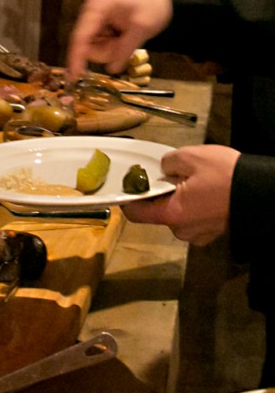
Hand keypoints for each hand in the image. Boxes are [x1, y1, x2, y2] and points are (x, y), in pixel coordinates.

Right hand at [65, 0, 172, 77]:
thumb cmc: (152, 5)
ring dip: (113, 50)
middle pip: (88, 46)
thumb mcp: (142, 27)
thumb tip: (112, 69)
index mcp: (95, 8)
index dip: (75, 58)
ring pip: (96, 49)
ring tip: (130, 38)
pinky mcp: (101, 29)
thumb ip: (125, 48)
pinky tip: (126, 38)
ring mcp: (95, 22)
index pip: (80, 37)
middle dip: (107, 51)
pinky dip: (115, 48)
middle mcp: (90, 15)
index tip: (73, 77)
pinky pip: (103, 47)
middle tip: (127, 44)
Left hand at [121, 144, 237, 243]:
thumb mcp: (190, 157)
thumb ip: (167, 163)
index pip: (135, 213)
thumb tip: (162, 169)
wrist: (265, 192)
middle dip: (161, 193)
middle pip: (158, 212)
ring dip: (180, 198)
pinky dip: (196, 205)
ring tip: (196, 181)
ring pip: (178, 214)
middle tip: (174, 175)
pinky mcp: (214, 232)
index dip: (130, 196)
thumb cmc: (227, 176)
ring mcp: (200, 234)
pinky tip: (208, 191)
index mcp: (172, 215)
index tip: (133, 183)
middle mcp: (183, 230)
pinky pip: (195, 217)